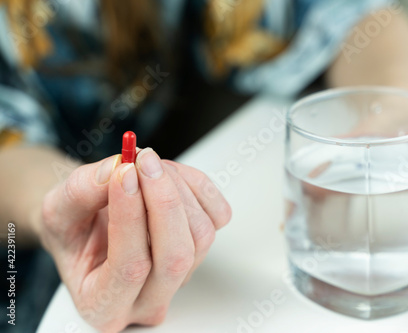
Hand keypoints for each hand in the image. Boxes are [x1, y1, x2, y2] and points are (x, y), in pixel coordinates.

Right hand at [40, 148, 230, 331]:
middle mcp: (149, 299)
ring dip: (176, 187)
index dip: (130, 217)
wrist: (90, 223)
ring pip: (201, 233)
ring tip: (146, 165)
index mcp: (104, 303)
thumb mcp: (57, 210)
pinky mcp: (203, 250)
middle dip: (163, 202)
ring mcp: (181, 276)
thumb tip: (116, 169)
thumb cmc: (75, 228)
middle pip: (175, 257)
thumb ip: (78, 194)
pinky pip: (218, 216)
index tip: (123, 173)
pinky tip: (169, 174)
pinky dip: (197, 185)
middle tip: (144, 161)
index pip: (130, 268)